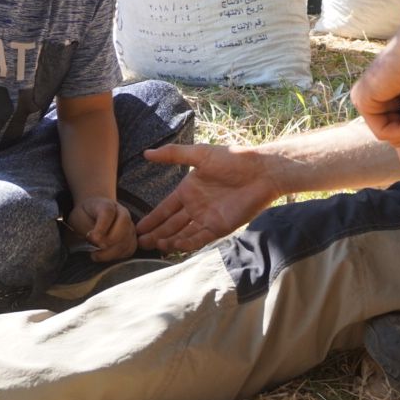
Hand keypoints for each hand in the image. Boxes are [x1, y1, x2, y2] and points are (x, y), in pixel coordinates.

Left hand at [66, 197, 135, 261]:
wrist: (91, 217)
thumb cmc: (84, 217)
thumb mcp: (78, 217)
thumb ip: (87, 226)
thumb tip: (97, 241)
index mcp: (107, 205)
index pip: (108, 212)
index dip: (101, 227)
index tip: (90, 237)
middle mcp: (122, 213)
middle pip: (124, 225)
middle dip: (109, 240)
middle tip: (94, 249)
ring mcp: (129, 226)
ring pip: (127, 240)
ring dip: (111, 252)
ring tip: (96, 255)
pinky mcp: (130, 240)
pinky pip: (129, 250)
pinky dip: (116, 256)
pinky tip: (104, 255)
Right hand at [136, 143, 278, 252]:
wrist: (262, 172)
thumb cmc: (233, 159)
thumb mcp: (200, 154)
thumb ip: (173, 154)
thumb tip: (146, 153)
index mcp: (188, 190)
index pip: (165, 208)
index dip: (152, 218)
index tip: (137, 228)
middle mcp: (195, 206)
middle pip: (171, 224)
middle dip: (155, 234)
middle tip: (138, 244)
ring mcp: (207, 218)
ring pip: (182, 234)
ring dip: (168, 240)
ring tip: (154, 246)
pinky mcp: (219, 228)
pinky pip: (199, 239)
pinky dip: (186, 243)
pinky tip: (174, 245)